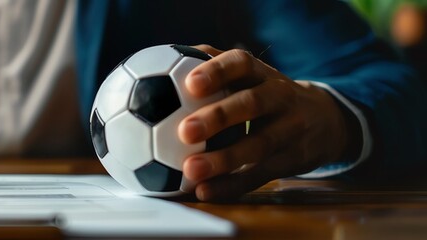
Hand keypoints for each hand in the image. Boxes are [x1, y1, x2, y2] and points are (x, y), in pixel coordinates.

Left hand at [178, 45, 357, 200]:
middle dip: (218, 117)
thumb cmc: (266, 93)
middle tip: (184, 131)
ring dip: (223, 159)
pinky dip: (232, 185)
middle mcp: (280, 97)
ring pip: (258, 145)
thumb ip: (212, 64)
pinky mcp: (293, 159)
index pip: (241, 63)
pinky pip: (261, 175)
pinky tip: (204, 192)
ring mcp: (290, 129)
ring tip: (191, 170)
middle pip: (252, 104)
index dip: (217, 71)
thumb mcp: (250, 75)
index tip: (190, 83)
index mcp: (262, 73)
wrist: (325, 119)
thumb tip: (163, 54)